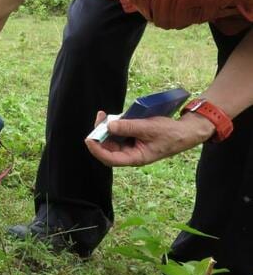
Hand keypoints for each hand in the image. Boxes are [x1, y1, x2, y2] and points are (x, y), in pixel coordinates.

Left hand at [85, 110, 214, 166]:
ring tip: (105, 115)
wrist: (185, 131)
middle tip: (99, 118)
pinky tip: (114, 117)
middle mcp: (130, 154)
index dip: (97, 150)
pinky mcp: (133, 138)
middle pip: (108, 148)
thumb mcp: (149, 128)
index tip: (89, 139)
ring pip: (112, 140)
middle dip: (100, 134)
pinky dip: (115, 125)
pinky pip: (119, 133)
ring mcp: (131, 146)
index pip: (110, 158)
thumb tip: (109, 125)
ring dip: (106, 128)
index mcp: (135, 158)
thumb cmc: (170, 133)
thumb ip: (129, 127)